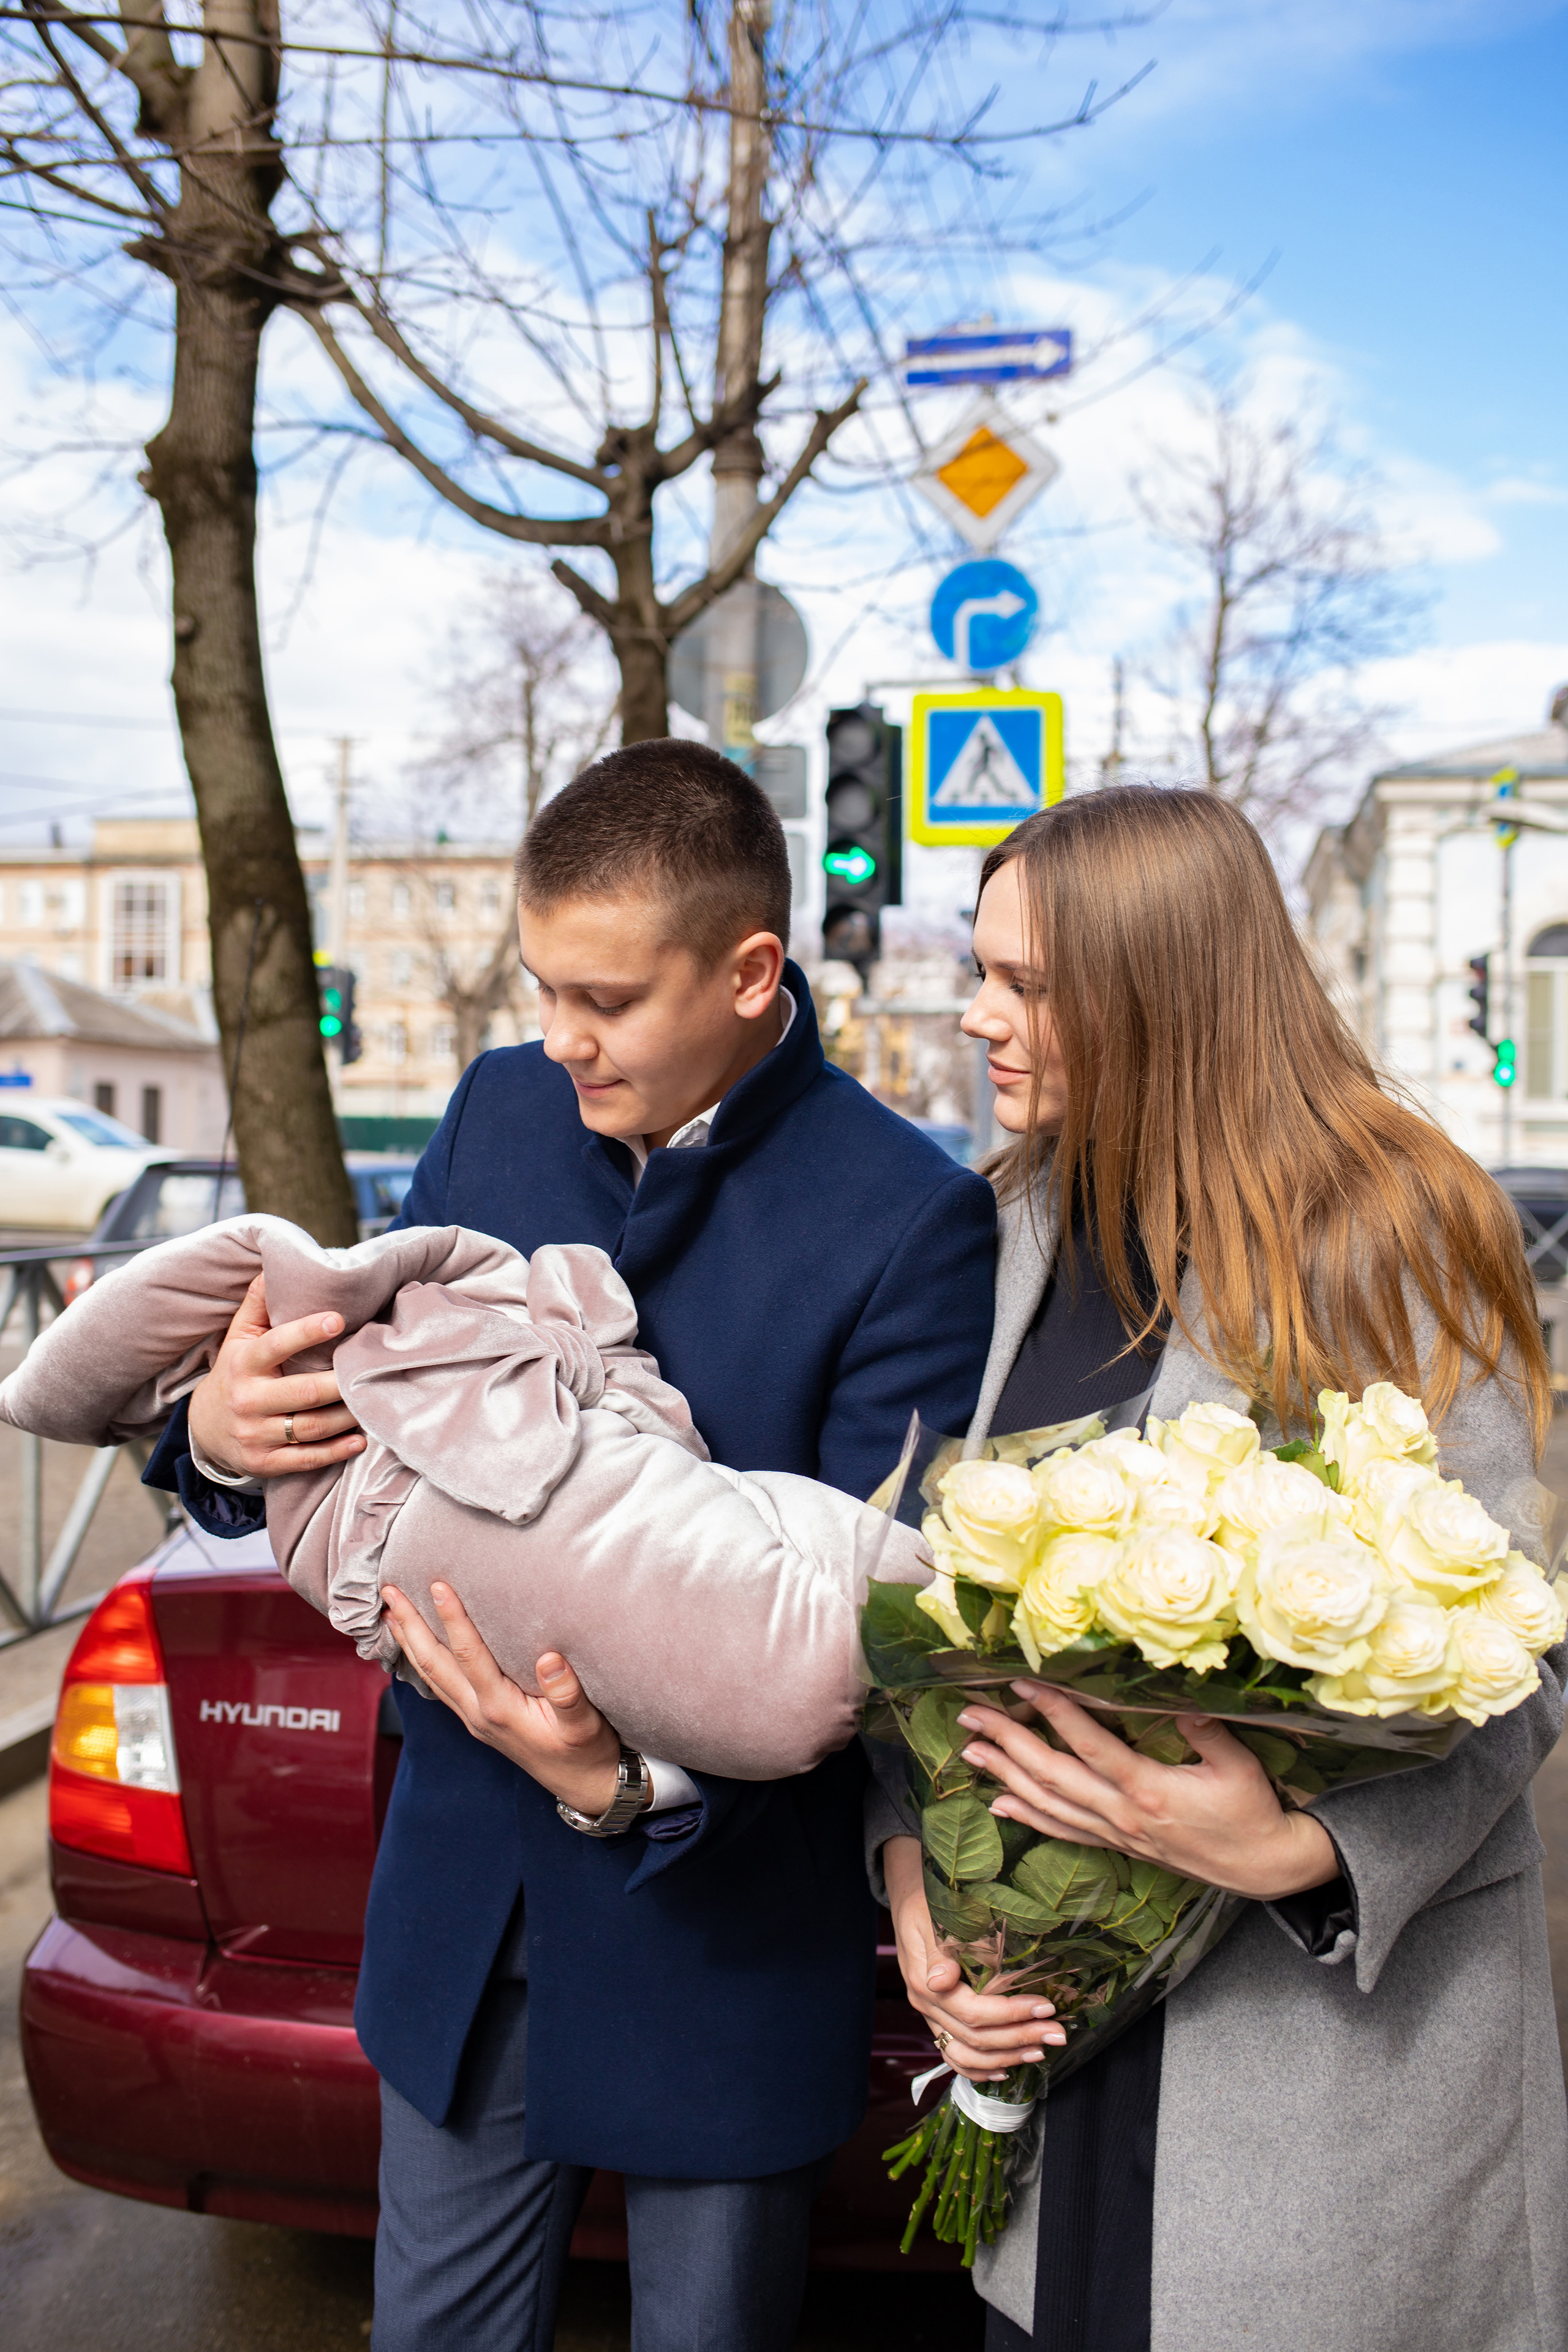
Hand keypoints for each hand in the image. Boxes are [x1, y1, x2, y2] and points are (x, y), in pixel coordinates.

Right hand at [187, 1277, 366, 1477]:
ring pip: (310, 1427)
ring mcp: (254, 1435)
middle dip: (341, 1383)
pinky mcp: (263, 1463)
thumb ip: (258, 1302)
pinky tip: (360, 1439)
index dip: (306, 1332)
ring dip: (347, 1416)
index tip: (338, 1320)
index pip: (276, 1345)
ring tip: (373, 1400)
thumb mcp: (239, 1335)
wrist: (204, 1428)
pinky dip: (335, 1451)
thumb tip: (277, 1263)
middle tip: (373, 1370)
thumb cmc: (236, 1371)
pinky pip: (305, 1459)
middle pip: (304, 1393)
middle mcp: (247, 1400)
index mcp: (243, 1363)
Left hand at [382, 1580, 624, 1815]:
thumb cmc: (586, 1752)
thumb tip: (550, 1659)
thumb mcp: (585, 1725)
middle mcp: (478, 1713)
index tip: (438, 1585)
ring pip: (430, 1675)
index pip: (469, 1656)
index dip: (452, 1619)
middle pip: (433, 1663)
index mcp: (501, 1709)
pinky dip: (421, 1661)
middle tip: (389, 1590)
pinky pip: (439, 1686)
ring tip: (390, 1611)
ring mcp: (474, 1718)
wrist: (583, 1785)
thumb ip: (566, 1694)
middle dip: (410, 1625)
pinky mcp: (477, 1720)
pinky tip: (415, 1646)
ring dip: (408, 1641)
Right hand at [883, 1835, 1064, 2083]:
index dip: (1011, 2014)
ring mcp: (931, 2016)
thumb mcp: (930, 1916)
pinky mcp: (937, 2020)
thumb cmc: (925, 1904)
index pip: (973, 2011)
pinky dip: (979, 2070)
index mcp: (924, 1981)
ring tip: (1040, 2052)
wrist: (908, 1903)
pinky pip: (954, 2056)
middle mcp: (926, 2005)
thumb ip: (939, 1951)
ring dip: (1005, 2058)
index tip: (1046, 2006)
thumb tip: (941, 1981)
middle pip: (974, 2038)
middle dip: (1020, 2038)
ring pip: (965, 2056)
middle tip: (1057, 2033)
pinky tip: (1005, 2069)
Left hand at [959, 1682, 1339, 1902]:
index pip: (1088, 1745)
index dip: (1053, 1713)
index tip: (1020, 1684)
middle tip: (969, 1716)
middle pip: (1051, 1775)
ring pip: (1048, 1805)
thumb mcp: (1238, 1766)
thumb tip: (1178, 1696)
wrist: (1262, 1868)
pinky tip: (999, 1804)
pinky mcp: (1119, 1845)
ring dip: (1005, 1777)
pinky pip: (1063, 1831)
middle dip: (1007, 1743)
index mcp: (1147, 1789)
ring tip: (971, 1751)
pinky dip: (1028, 1817)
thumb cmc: (1252, 1811)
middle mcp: (1122, 1814)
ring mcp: (1116, 1833)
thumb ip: (1205, 1731)